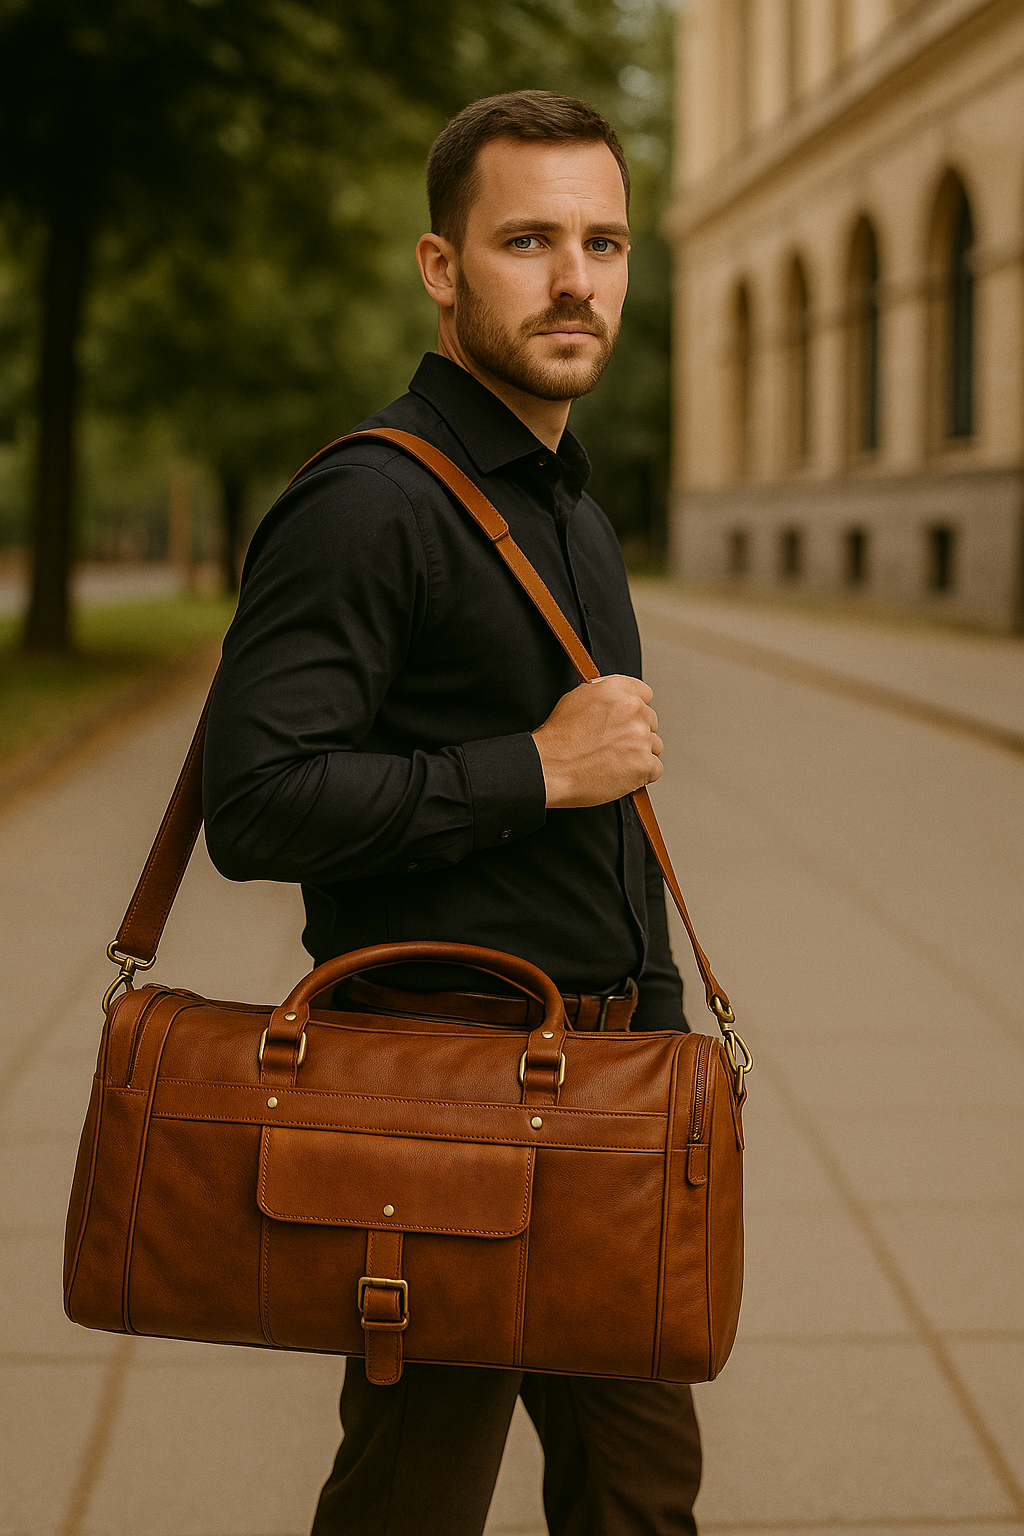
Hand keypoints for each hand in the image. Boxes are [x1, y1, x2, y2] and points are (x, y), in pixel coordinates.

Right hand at [530, 675, 662, 808]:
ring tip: (613, 761)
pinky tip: (620, 774)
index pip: (645, 694)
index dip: (634, 709)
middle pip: (651, 721)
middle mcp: (633, 710)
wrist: (549, 768)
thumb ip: (604, 694)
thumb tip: (616, 698)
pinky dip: (641, 775)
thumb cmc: (557, 739)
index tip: (626, 720)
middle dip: (636, 733)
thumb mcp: (576, 699)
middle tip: (613, 745)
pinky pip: (654, 769)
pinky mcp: (644, 764)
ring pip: (654, 745)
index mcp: (618, 690)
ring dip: (639, 754)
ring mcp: (640, 738)